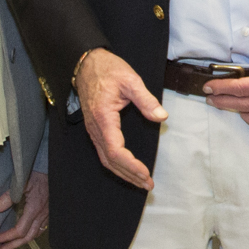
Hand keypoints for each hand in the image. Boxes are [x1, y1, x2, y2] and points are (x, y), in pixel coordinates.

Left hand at [0, 170, 49, 248]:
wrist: (52, 169)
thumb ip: (9, 196)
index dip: (7, 237)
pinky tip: (25, 234)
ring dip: (22, 242)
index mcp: (35, 209)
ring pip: (35, 234)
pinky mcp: (49, 212)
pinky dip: (31, 234)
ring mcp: (47, 214)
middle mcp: (42, 215)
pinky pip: (41, 228)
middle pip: (28, 237)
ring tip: (11, 244)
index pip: (19, 231)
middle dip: (13, 245)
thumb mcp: (21, 183)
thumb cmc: (37, 174)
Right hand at [77, 48, 164, 189]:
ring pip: (105, 159)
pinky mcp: (95, 128)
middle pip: (110, 160)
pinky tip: (127, 168)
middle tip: (148, 184)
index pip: (115, 150)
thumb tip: (161, 116)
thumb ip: (146, 99)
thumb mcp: (130, 80)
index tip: (145, 173)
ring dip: (123, 172)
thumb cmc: (107, 70)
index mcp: (103, 118)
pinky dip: (116, 164)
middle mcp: (95, 128)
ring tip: (140, 182)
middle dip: (129, 175)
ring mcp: (93, 129)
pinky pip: (104, 152)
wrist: (86, 64)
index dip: (130, 165)